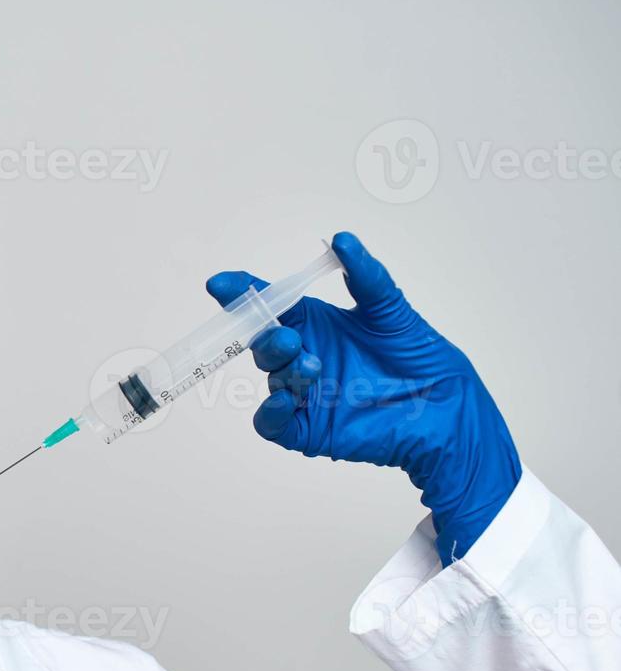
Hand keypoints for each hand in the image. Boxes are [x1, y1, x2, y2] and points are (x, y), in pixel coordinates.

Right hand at [206, 230, 521, 565]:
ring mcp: (304, 394)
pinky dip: (270, 411)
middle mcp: (304, 356)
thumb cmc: (423, 359)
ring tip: (313, 367)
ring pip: (270, 378)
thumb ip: (365, 277)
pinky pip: (271, 423)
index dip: (243, 293)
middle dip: (265, 336)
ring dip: (282, 369)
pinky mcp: (307, 430)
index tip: (222, 284)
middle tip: (289, 336)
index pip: (270, 304)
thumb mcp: (393, 310)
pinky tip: (287, 400)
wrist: (448, 410)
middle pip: (262, 342)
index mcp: (316, 325)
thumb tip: (341, 239)